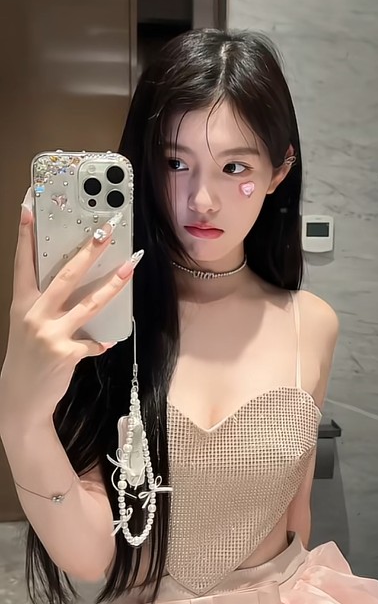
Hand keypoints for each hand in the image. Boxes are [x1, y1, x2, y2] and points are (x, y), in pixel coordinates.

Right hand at [0, 190, 142, 425]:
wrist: (20, 399)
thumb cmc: (28, 357)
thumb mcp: (28, 325)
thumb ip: (46, 305)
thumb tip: (78, 284)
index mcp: (21, 303)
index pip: (23, 261)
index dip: (26, 234)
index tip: (31, 205)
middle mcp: (33, 315)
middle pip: (66, 275)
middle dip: (89, 251)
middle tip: (105, 229)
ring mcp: (50, 334)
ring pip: (89, 303)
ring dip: (114, 284)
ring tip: (131, 266)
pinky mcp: (66, 353)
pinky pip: (94, 341)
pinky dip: (102, 341)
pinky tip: (107, 342)